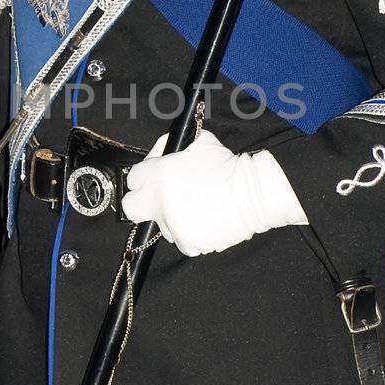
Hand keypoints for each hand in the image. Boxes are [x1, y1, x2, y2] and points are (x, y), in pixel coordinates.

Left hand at [122, 130, 307, 257]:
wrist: (253, 193)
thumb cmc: (226, 164)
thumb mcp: (197, 141)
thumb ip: (170, 147)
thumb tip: (156, 155)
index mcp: (158, 173)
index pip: (133, 179)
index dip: (143, 179)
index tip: (152, 181)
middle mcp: (159, 201)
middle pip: (131, 207)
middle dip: (140, 202)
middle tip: (158, 200)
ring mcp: (171, 224)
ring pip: (161, 224)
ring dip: (172, 217)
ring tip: (197, 206)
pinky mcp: (186, 242)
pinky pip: (180, 238)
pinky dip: (190, 232)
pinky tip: (206, 219)